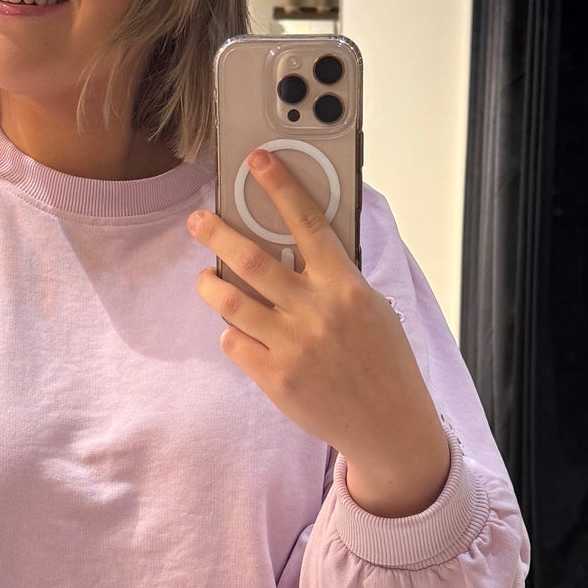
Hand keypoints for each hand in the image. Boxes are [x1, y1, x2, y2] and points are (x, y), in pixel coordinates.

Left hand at [190, 151, 451, 518]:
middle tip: (197, 220)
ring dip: (210, 284)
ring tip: (206, 279)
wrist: (390, 425)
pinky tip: (240, 332)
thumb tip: (292, 247)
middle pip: (251, 259)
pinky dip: (231, 333)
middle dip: (216, 232)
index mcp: (346, 287)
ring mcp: (293, 347)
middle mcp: (317, 312)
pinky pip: (234, 343)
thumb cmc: (382, 361)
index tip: (258, 162)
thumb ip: (335, 279)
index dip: (281, 187)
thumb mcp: (372, 309)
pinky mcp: (274, 379)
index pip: (308, 223)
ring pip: (230, 301)